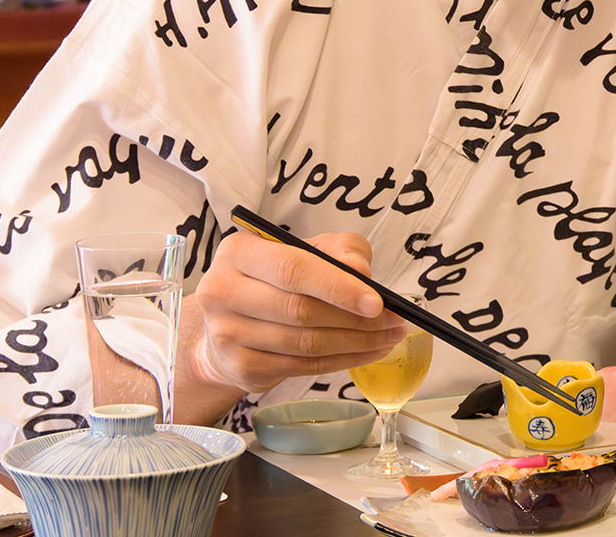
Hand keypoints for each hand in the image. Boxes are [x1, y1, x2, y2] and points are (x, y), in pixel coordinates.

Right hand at [176, 230, 408, 419]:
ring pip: (304, 343)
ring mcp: (227, 333)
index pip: (293, 269)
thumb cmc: (277, 278)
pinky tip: (366, 352)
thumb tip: (361, 272)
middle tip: (394, 321)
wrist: (233, 321)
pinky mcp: (240, 366)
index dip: (338, 287)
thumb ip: (340, 249)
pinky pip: (302, 366)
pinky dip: (341, 361)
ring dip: (356, 343)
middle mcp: (222, 291)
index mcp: (238, 252)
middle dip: (356, 319)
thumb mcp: (309, 248)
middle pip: (300, 310)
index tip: (377, 301)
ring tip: (387, 337)